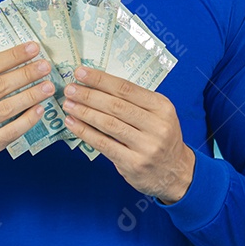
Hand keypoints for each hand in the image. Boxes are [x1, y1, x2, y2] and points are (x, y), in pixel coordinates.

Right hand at [0, 41, 53, 189]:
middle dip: (26, 73)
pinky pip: (9, 132)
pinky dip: (27, 120)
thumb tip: (14, 62)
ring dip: (31, 95)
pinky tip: (39, 110)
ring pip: (6, 107)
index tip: (33, 48)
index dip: (13, 56)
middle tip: (45, 66)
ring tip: (48, 87)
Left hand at [61, 66, 193, 203]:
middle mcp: (157, 126)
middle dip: (88, 95)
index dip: (101, 80)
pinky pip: (104, 145)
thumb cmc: (160, 137)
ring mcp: (147, 147)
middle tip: (69, 88)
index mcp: (162, 107)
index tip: (80, 72)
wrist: (176, 173)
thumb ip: (134, 101)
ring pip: (108, 124)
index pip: (126, 88)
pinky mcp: (134, 164)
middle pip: (115, 106)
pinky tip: (73, 124)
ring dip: (84, 113)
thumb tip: (96, 85)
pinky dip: (85, 133)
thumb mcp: (157, 114)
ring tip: (68, 105)